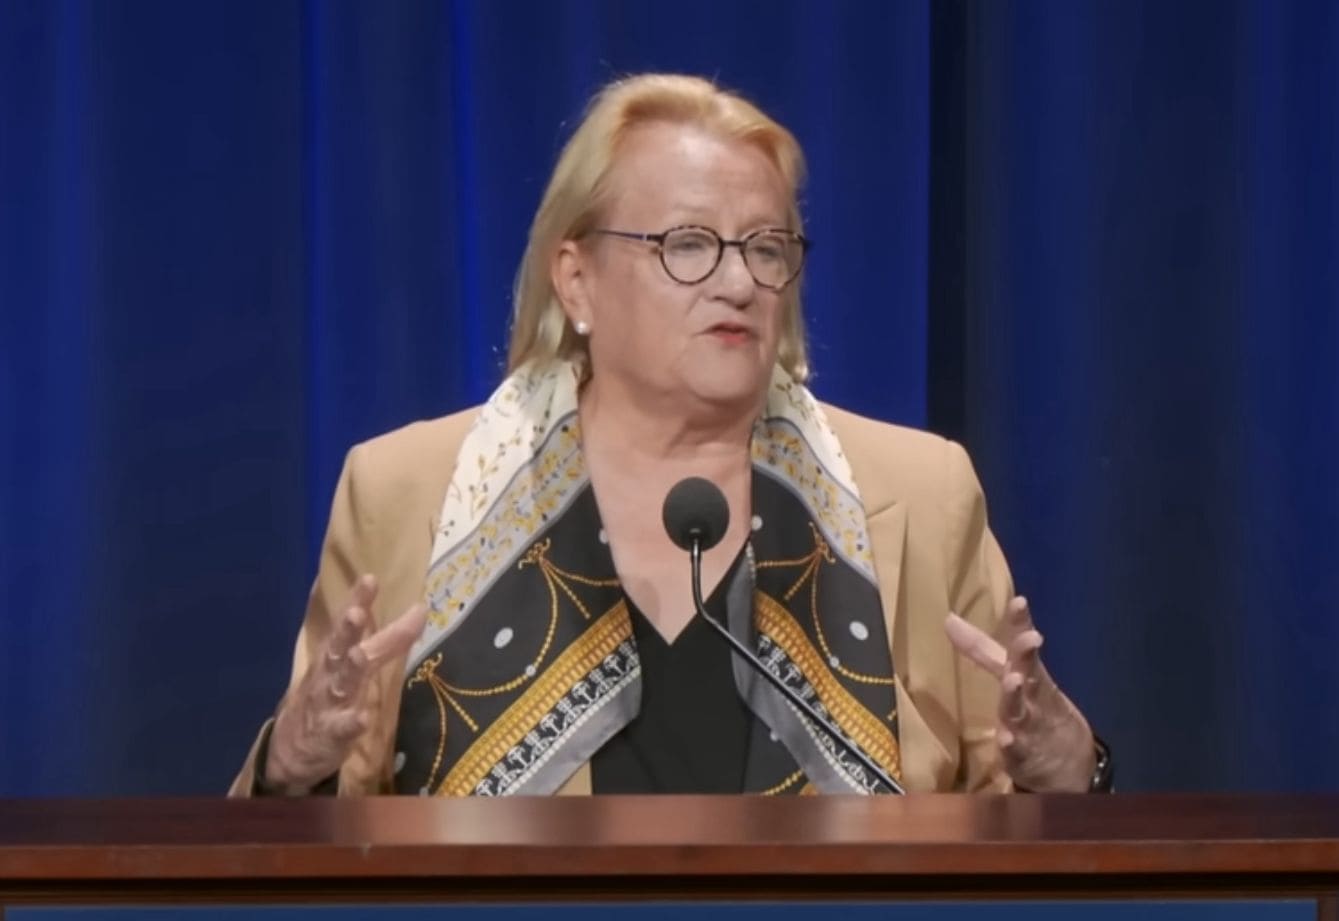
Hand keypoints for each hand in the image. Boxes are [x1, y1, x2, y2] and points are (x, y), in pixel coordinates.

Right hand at [263, 574, 426, 793]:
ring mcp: (328, 704)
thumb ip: (348, 633)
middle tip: (358, 610)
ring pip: (341, 683)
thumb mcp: (331, 663)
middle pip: (340, 647)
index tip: (370, 577)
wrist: (289, 752)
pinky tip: (362, 718)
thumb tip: (358, 597)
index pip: (346, 623)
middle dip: (348, 628)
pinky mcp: (330, 734)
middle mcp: (330, 674)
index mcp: (333, 656)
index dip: (356, 600)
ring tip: (360, 655)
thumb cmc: (320, 699)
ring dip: (351, 668)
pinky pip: (342, 728)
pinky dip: (352, 722)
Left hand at [945, 596, 1095, 791]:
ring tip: (1012, 680)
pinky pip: (1018, 752)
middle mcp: (1033, 697)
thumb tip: (948, 618)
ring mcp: (1031, 727)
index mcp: (1029, 675)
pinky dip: (1013, 746)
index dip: (1021, 623)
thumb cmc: (1037, 708)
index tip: (1019, 601)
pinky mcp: (1025, 757)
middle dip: (1028, 655)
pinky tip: (1006, 741)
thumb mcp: (1015, 675)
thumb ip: (982, 649)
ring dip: (1016, 696)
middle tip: (1031, 638)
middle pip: (1031, 673)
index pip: (1023, 645)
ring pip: (1022, 710)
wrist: (1071, 765)